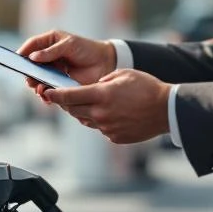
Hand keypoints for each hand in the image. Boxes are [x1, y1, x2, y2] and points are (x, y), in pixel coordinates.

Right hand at [17, 29, 115, 99]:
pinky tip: (46, 95)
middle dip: (29, 72)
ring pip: (37, 78)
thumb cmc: (87, 49)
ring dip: (36, 84)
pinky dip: (44, 93)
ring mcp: (52, 70)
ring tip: (39, 88)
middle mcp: (48, 56)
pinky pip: (47, 89)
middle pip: (31, 64)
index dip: (23, 51)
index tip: (16, 59)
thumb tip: (33, 57)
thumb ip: (51, 51)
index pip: (31, 45)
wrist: (104, 63)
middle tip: (30, 79)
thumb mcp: (70, 45)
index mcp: (49, 42)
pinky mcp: (58, 83)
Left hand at [46, 69, 170, 143]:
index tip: (46, 92)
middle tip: (65, 96)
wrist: (166, 110)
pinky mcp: (114, 137)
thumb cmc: (147, 88)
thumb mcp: (123, 74)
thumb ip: (103, 80)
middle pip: (74, 110)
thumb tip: (93, 87)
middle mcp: (101, 113)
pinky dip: (100, 121)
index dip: (55, 94)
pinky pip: (100, 129)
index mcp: (101, 95)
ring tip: (91, 103)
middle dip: (67, 103)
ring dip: (84, 112)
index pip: (69, 96)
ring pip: (85, 120)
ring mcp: (107, 127)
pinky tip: (111, 113)